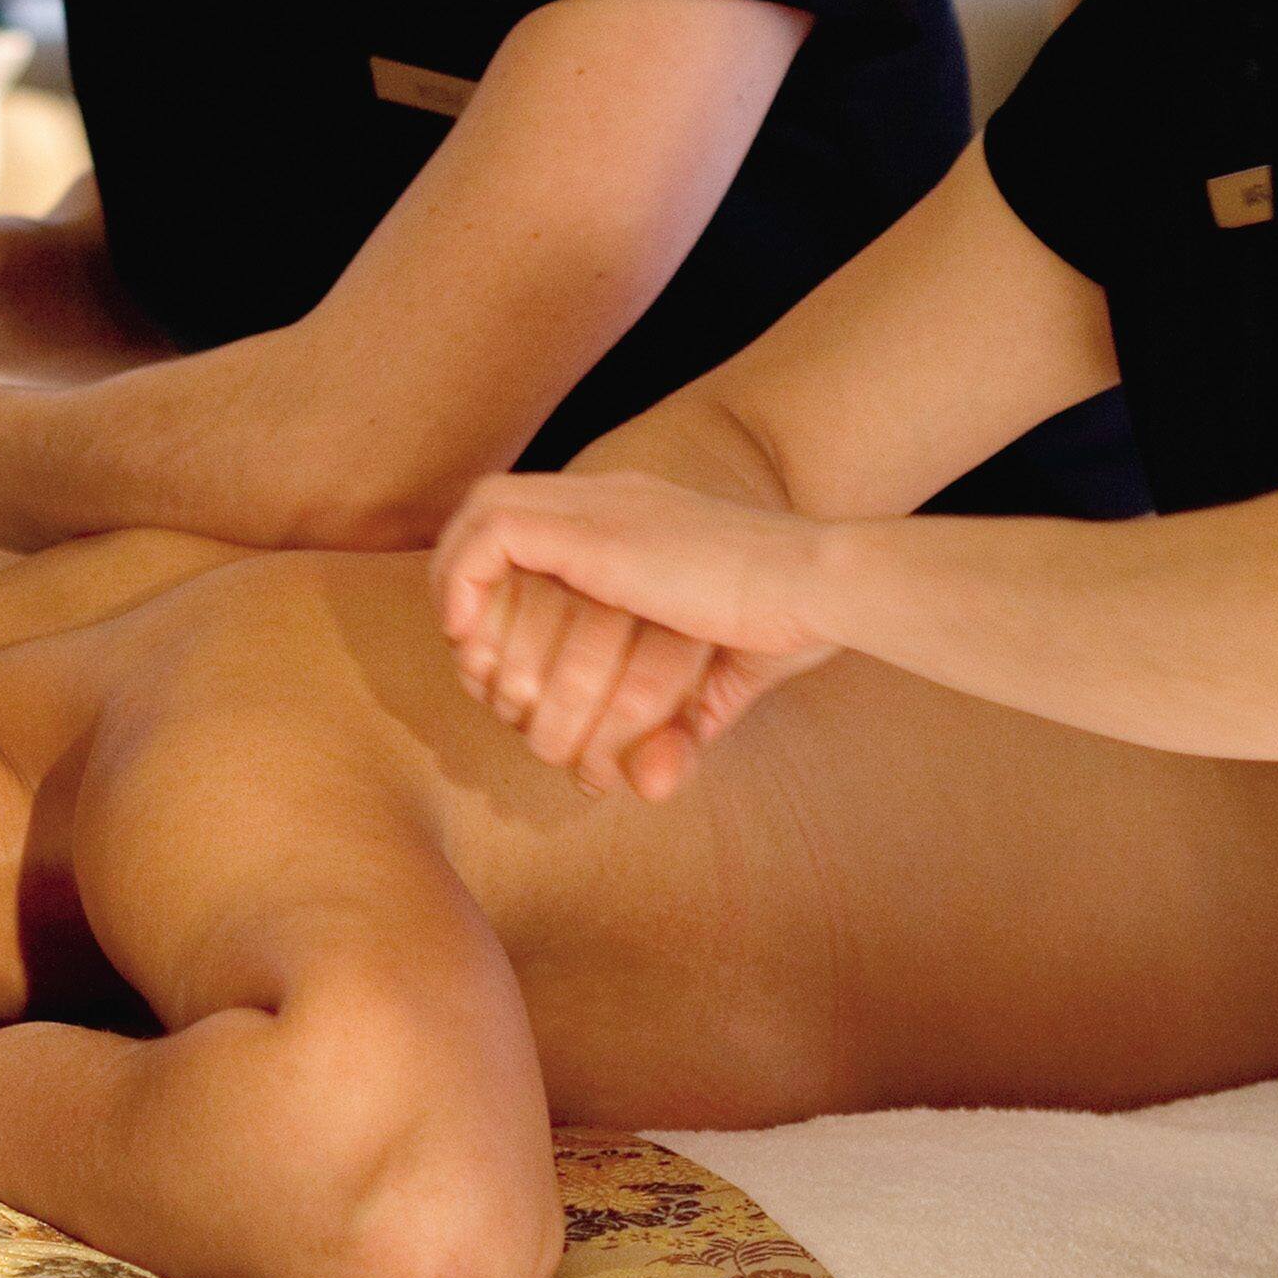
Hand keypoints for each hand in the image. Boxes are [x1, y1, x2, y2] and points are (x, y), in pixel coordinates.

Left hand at [429, 472, 839, 800]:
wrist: (819, 585)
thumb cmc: (794, 622)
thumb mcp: (723, 670)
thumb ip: (686, 715)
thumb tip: (656, 779)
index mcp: (641, 517)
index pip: (539, 522)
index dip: (504, 580)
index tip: (496, 655)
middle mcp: (612, 498)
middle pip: (496, 506)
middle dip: (466, 574)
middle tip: (467, 651)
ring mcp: (600, 507)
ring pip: (481, 512)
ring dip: (457, 578)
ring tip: (461, 645)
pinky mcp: (593, 533)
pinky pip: (491, 536)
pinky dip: (465, 580)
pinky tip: (470, 636)